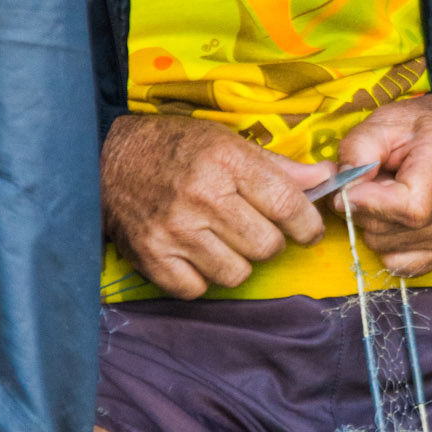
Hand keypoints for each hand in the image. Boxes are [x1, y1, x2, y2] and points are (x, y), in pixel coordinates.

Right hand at [101, 114, 332, 298]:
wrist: (103, 159)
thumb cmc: (174, 148)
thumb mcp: (227, 142)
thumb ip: (278, 167)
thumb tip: (327, 179)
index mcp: (226, 161)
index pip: (289, 207)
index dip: (308, 225)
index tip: (306, 229)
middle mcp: (201, 196)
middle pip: (267, 246)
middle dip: (269, 241)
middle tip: (252, 228)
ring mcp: (174, 231)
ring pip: (237, 273)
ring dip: (236, 261)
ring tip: (220, 240)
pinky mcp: (152, 258)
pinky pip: (199, 289)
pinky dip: (202, 278)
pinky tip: (194, 254)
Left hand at [335, 95, 431, 275]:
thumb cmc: (419, 128)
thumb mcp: (384, 120)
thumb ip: (358, 149)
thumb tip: (342, 190)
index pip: (408, 209)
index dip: (369, 203)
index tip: (349, 188)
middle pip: (386, 228)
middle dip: (363, 206)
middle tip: (372, 181)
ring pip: (383, 246)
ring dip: (372, 221)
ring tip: (387, 194)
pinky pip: (395, 262)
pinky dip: (385, 241)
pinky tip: (393, 216)